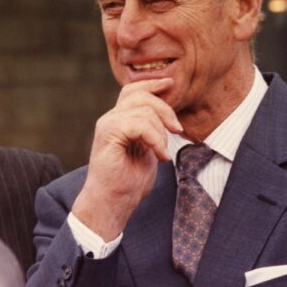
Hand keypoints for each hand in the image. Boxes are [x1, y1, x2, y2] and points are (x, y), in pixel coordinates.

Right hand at [72, 78, 182, 240]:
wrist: (112, 203)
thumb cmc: (129, 182)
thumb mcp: (148, 150)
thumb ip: (152, 131)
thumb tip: (169, 117)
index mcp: (119, 120)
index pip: (134, 90)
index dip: (153, 83)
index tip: (171, 84)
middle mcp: (111, 118)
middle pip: (140, 94)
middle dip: (165, 108)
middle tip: (178, 129)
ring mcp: (107, 125)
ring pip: (143, 110)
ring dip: (161, 132)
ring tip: (163, 153)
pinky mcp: (108, 134)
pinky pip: (139, 124)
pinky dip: (155, 139)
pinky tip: (160, 156)